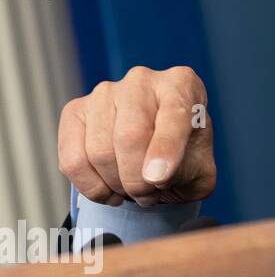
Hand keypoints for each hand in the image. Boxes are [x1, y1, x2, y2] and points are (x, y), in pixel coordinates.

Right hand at [57, 66, 215, 207]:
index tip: (159, 178)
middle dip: (137, 179)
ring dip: (116, 184)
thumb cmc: (184, 158)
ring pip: (100, 150)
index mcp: (182, 84)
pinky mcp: (75, 111)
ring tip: (132, 190)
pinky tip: (108, 190)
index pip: (174, 114)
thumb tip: (154, 175)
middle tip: (147, 195)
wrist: (157, 157)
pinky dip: (91, 186)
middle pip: (130, 135)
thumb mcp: (200, 170)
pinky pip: (73, 158)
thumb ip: (186, 171)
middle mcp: (142, 80)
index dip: (165, 149)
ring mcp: (105, 92)